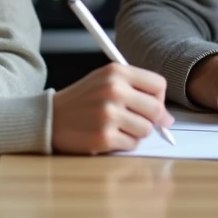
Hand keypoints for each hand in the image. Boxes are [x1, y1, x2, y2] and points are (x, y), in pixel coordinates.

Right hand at [52, 63, 174, 153]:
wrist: (49, 118)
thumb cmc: (82, 101)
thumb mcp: (105, 81)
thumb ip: (137, 92)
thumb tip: (168, 119)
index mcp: (116, 72)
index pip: (158, 85)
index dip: (159, 98)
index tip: (150, 106)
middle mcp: (113, 90)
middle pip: (156, 109)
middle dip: (151, 119)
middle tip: (134, 120)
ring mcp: (108, 114)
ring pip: (146, 129)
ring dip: (136, 132)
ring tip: (117, 127)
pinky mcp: (104, 137)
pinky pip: (132, 144)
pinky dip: (123, 143)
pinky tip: (108, 136)